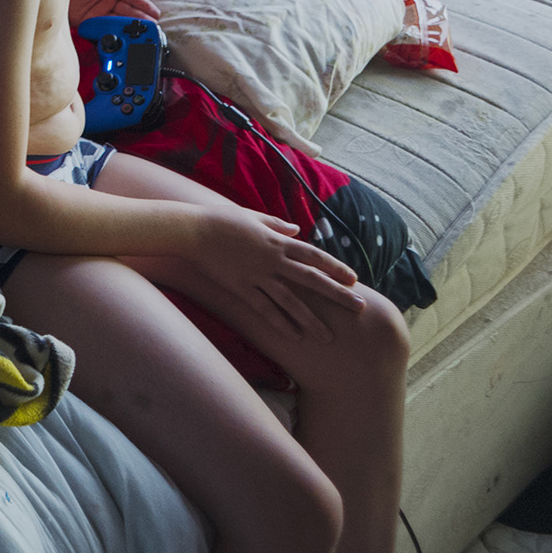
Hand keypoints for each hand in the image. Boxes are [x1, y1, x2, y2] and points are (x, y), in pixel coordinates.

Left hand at [68, 0, 161, 27]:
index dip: (145, 6)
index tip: (155, 14)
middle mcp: (109, 1)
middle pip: (129, 12)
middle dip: (141, 20)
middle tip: (152, 28)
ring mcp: (100, 12)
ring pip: (119, 21)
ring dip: (130, 27)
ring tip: (141, 34)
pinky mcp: (90, 22)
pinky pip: (105, 28)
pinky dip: (114, 32)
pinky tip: (122, 37)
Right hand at [194, 208, 363, 341]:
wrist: (192, 230)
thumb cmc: (222, 220)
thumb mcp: (253, 216)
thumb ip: (276, 224)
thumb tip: (297, 230)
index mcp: (277, 241)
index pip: (314, 256)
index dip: (336, 267)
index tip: (354, 280)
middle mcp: (272, 260)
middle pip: (311, 280)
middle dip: (337, 294)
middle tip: (359, 308)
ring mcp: (257, 276)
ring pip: (291, 301)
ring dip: (311, 319)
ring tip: (328, 336)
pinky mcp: (241, 288)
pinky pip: (264, 309)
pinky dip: (280, 323)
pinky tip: (295, 336)